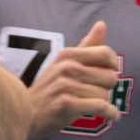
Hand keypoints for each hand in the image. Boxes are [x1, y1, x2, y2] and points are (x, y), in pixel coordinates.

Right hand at [28, 21, 120, 136]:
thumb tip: (102, 24)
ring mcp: (66, 85)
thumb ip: (86, 45)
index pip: (105, 53)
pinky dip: (109, 113)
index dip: (113, 64)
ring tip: (92, 103)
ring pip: (105, 94)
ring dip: (104, 102)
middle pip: (110, 76)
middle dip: (107, 87)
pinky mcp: (67, 104)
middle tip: (95, 91)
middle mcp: (67, 67)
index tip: (109, 72)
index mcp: (67, 54)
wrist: (26, 112)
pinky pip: (100, 107)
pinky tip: (111, 115)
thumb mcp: (64, 62)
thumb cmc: (49, 87)